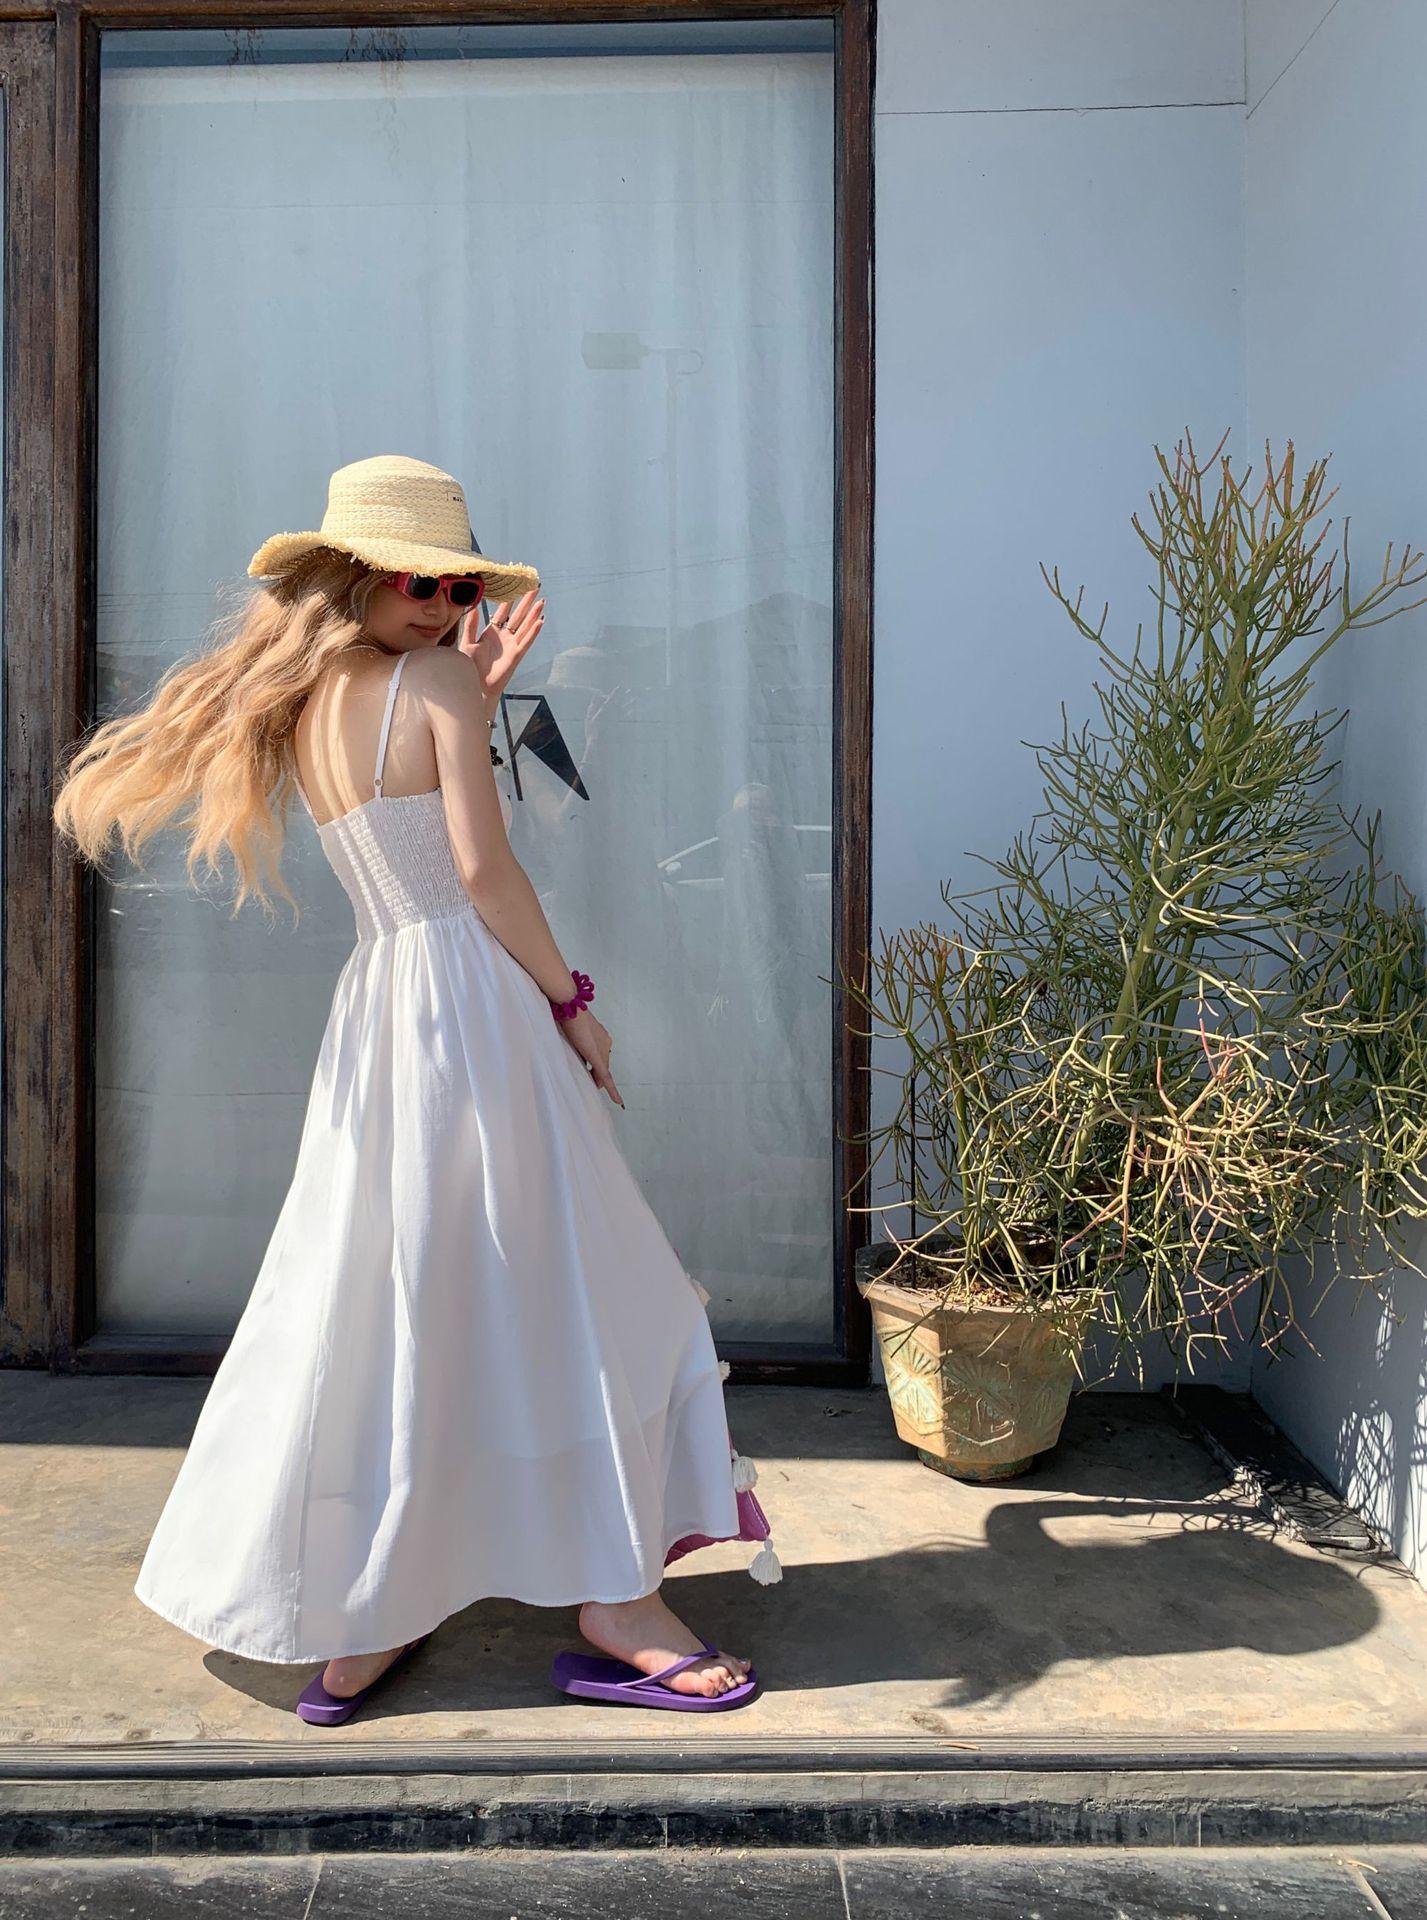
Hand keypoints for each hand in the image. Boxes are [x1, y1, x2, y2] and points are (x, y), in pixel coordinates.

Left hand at [459, 589, 544, 713]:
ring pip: (525, 626)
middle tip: (535, 588)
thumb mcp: (467, 643)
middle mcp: (504, 637)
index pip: (503, 611)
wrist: (475, 685)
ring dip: (533, 614)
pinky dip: (534, 632)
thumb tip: (473, 607)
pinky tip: (540, 621)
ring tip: (541, 601)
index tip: (515, 585)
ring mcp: (512, 645)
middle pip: (518, 616)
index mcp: (492, 632)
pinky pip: (526, 641)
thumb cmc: (470, 667)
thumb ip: (471, 626)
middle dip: (526, 602)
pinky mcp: (516, 655)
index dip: (510, 599)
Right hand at [558, 1007, 623, 1106]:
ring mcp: (602, 1049)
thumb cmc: (568, 1013)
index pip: (601, 1058)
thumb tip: (577, 1056)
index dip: (596, 1069)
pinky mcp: (596, 1056)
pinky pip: (605, 1076)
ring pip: (602, 1072)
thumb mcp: (574, 1030)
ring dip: (598, 1081)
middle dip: (597, 1077)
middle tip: (591, 1085)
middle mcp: (606, 1043)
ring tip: (594, 1088)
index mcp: (601, 1037)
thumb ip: (578, 1042)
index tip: (593, 1076)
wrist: (570, 1004)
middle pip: (603, 1066)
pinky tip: (618, 1100)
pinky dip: (611, 1089)